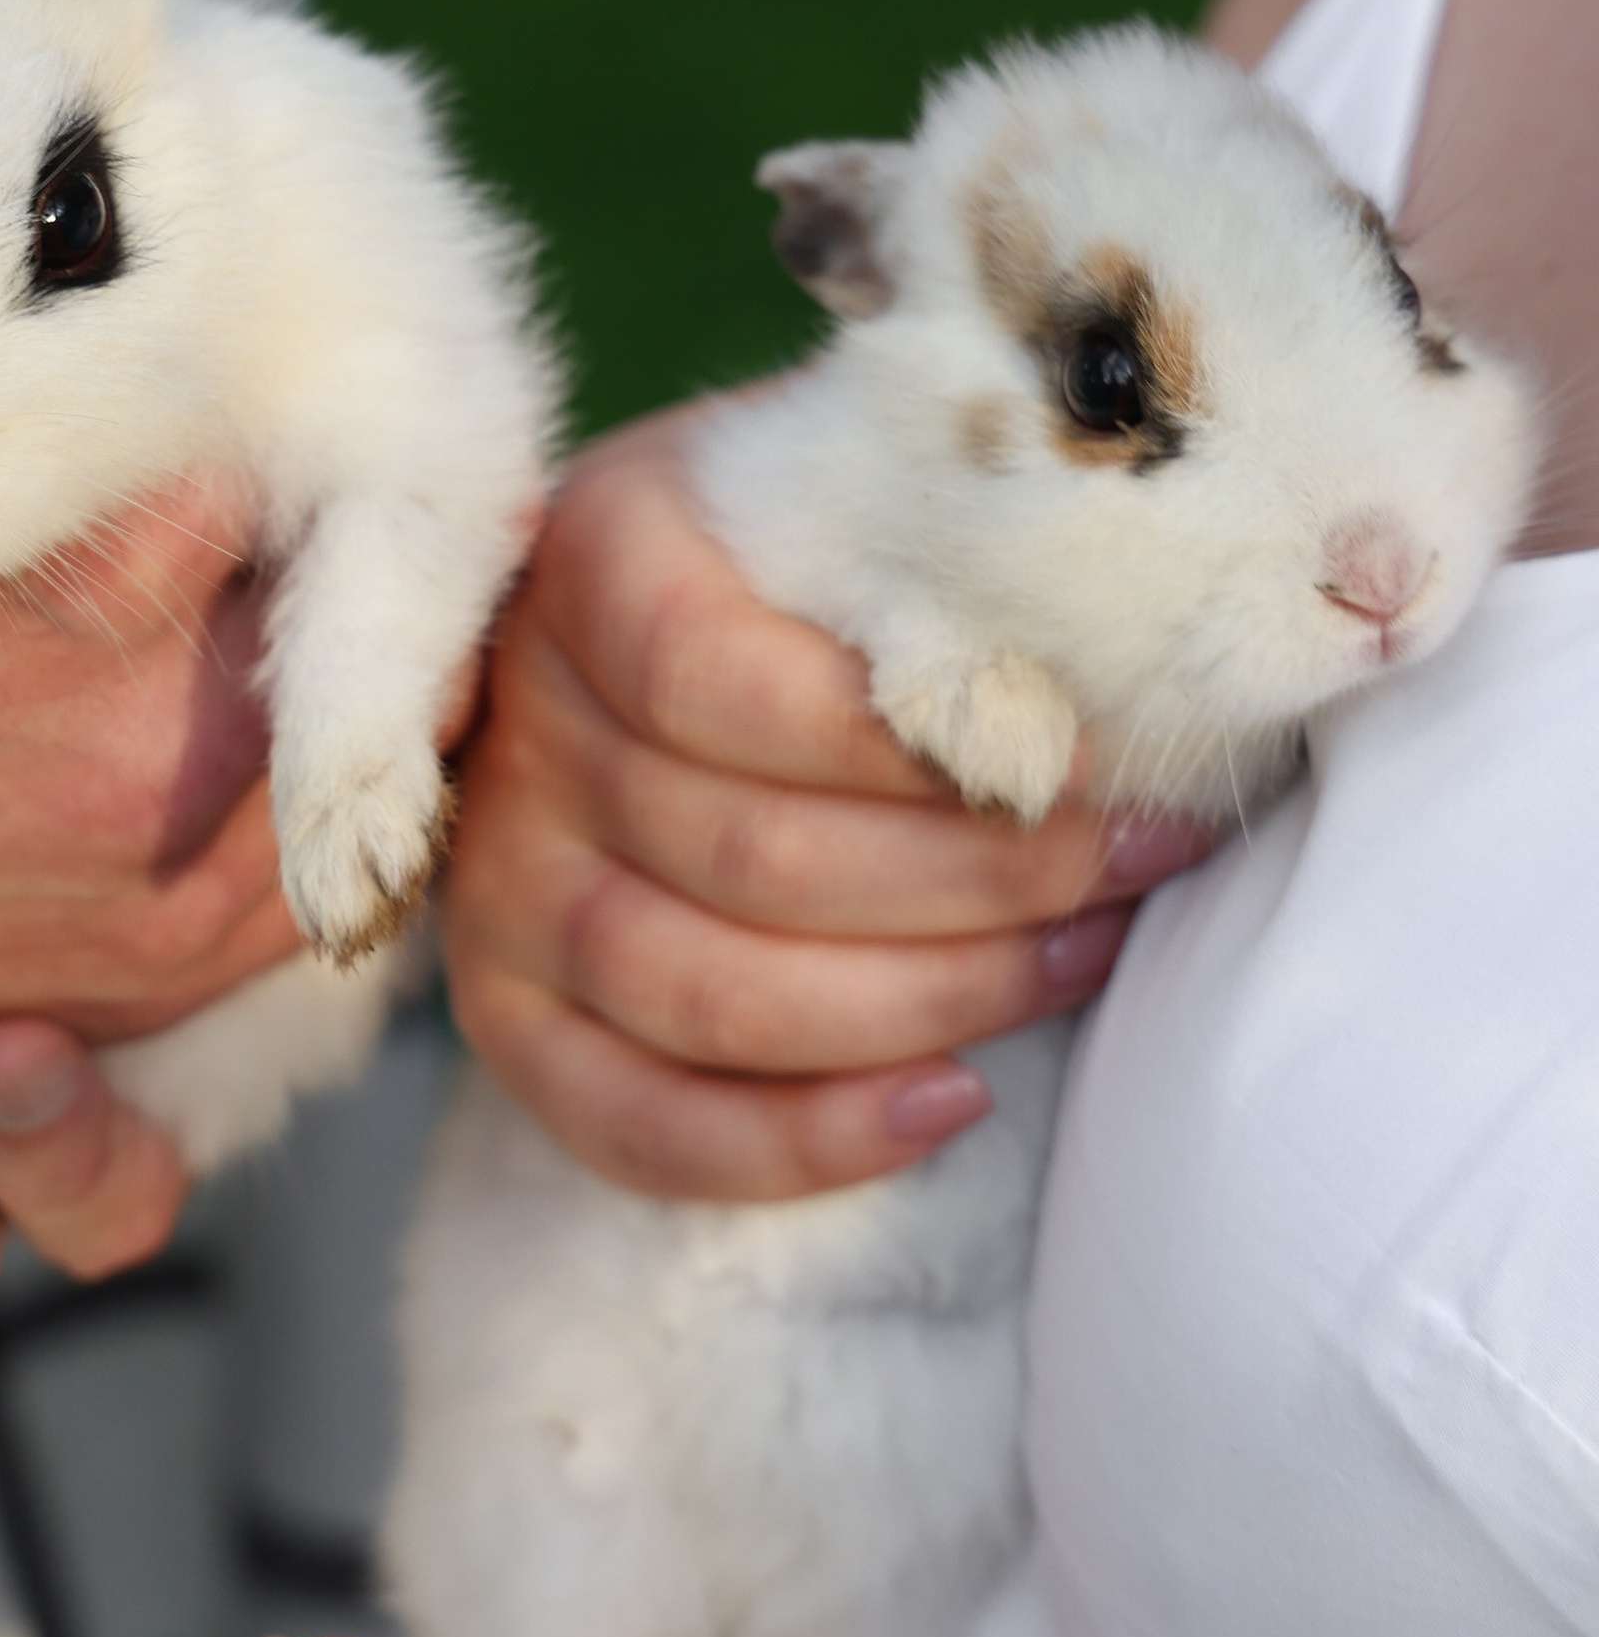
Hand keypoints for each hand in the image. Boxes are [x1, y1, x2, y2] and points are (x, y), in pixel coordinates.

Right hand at [441, 405, 1205, 1201]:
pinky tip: (950, 1102)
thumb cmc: (819, 560)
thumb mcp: (861, 496)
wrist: (671, 632)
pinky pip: (636, 1121)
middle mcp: (525, 725)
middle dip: (982, 878)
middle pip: (750, 854)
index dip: (914, 746)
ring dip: (931, 998)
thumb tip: (1123, 633)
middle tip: (1137, 856)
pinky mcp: (508, 1013)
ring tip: (1080, 957)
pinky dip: (802, 1140)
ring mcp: (499, 883)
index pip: (719, 679)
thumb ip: (941, 549)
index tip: (1088, 759)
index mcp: (597, 562)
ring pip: (709, 995)